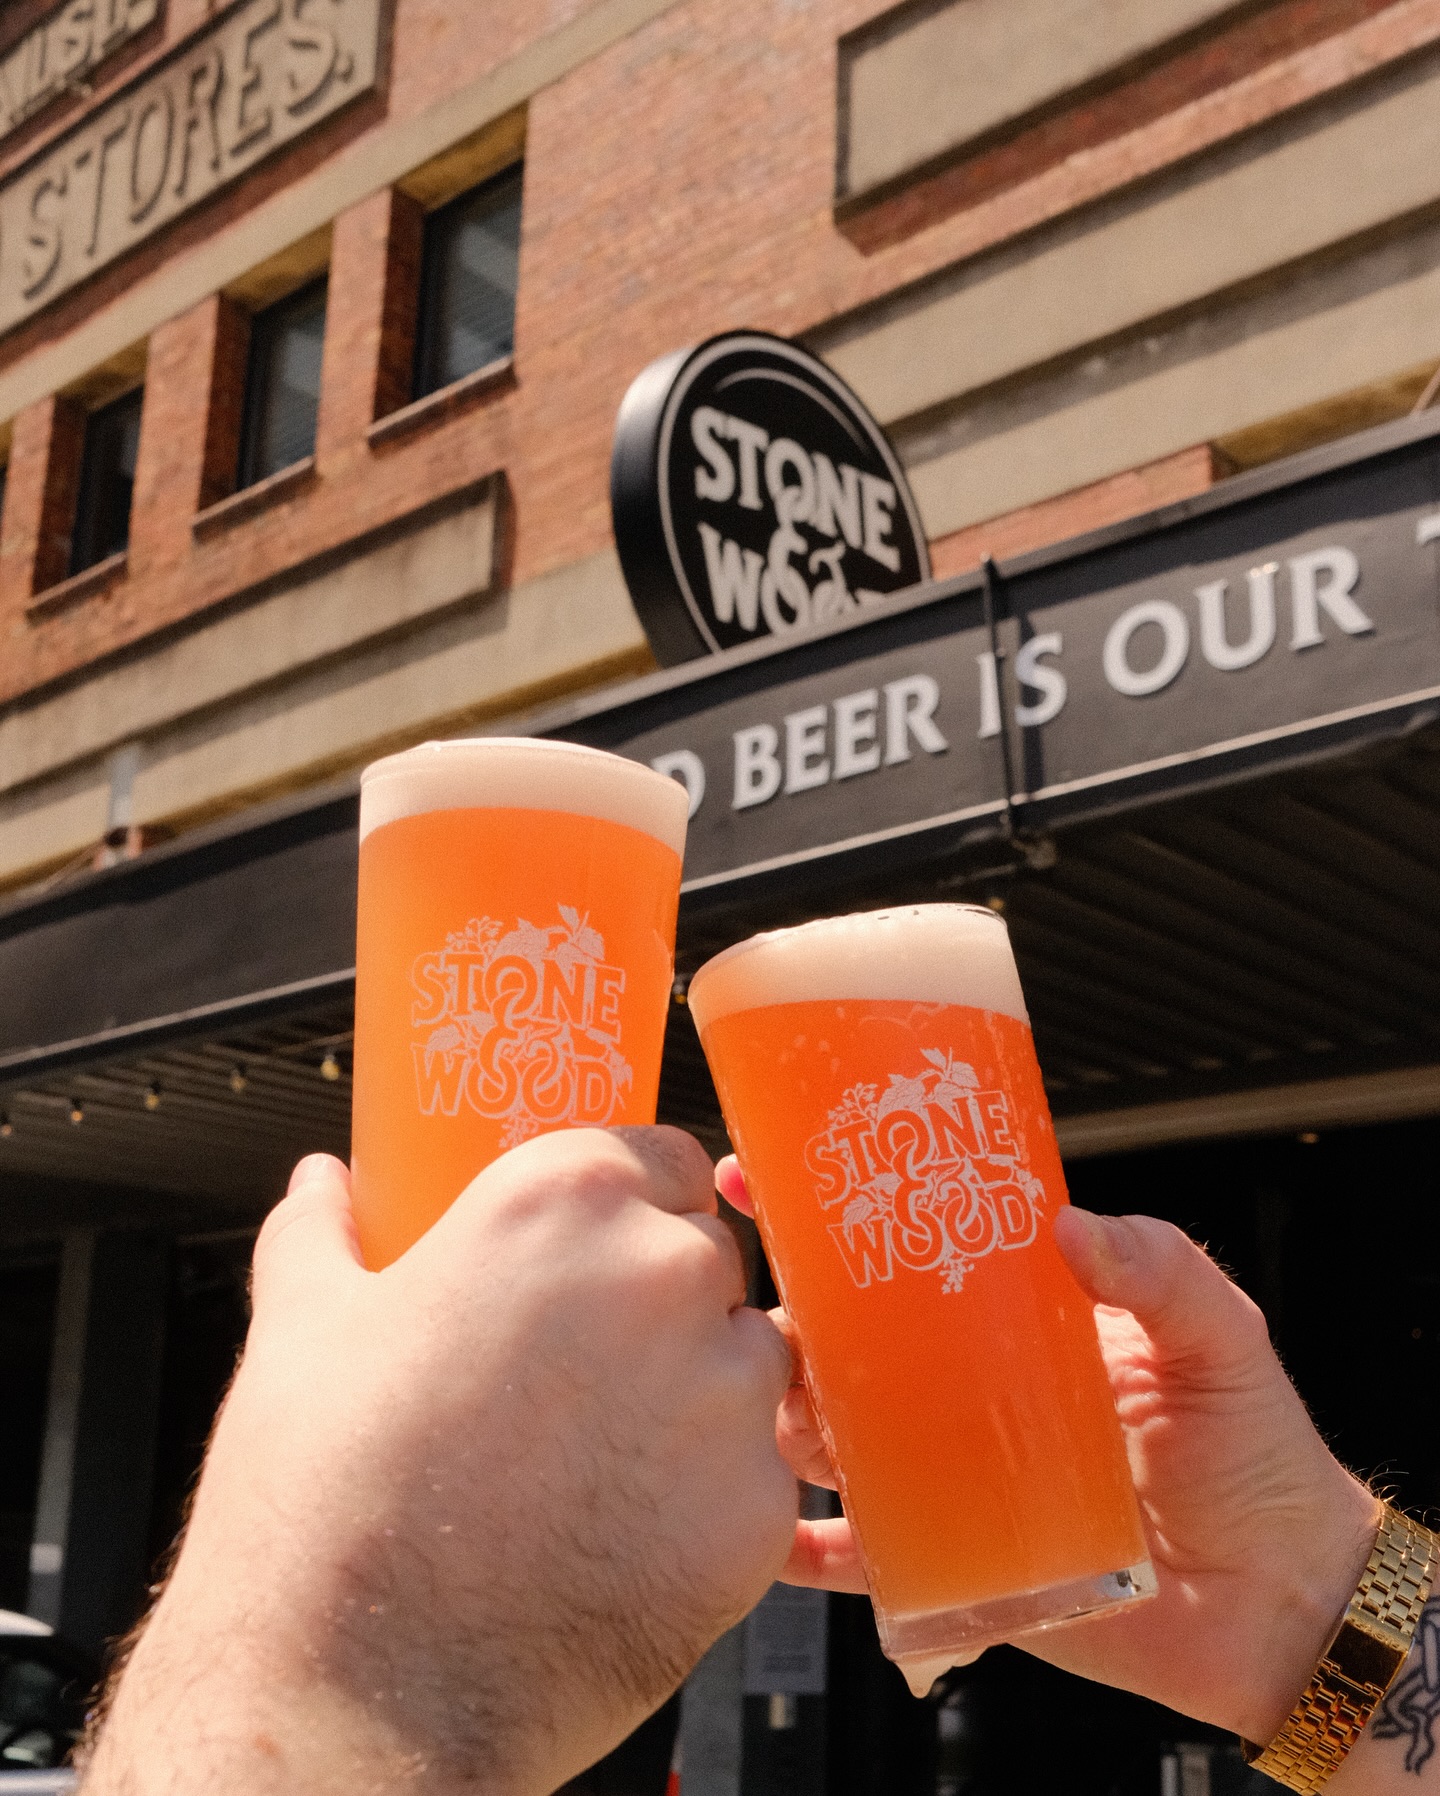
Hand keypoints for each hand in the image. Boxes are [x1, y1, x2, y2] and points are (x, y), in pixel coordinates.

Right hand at [82, 1131, 795, 1795]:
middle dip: (662, 1304)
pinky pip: (759, 1475)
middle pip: (710, 1257)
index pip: (666, 1159)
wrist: (356, 1695)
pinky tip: (621, 1532)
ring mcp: (722, 1394)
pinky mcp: (756, 1511)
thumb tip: (320, 1179)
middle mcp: (663, 1274)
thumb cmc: (323, 1501)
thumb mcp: (300, 1328)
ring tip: (598, 1462)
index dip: (635, 1211)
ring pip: (752, 1360)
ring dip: (701, 1395)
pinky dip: (712, 1498)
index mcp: (563, 1200)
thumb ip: (322, 1231)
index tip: (598, 1264)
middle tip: (579, 1380)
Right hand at [716, 1157, 1378, 1744]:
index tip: (763, 1177)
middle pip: (847, 1348)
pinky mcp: (959, 1565)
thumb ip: (1165, 1272)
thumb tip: (1073, 1225)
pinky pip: (863, 1557)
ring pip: (835, 1440)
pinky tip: (767, 1532)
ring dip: (787, 1419)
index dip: (832, 1215)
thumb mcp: (1222, 1342)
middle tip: (752, 1310)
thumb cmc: (1258, 1461)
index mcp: (1014, 1328)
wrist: (1284, 1603)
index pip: (907, 1253)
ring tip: (773, 1407)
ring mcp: (956, 1478)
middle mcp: (970, 1396)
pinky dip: (804, 1548)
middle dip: (784, 1322)